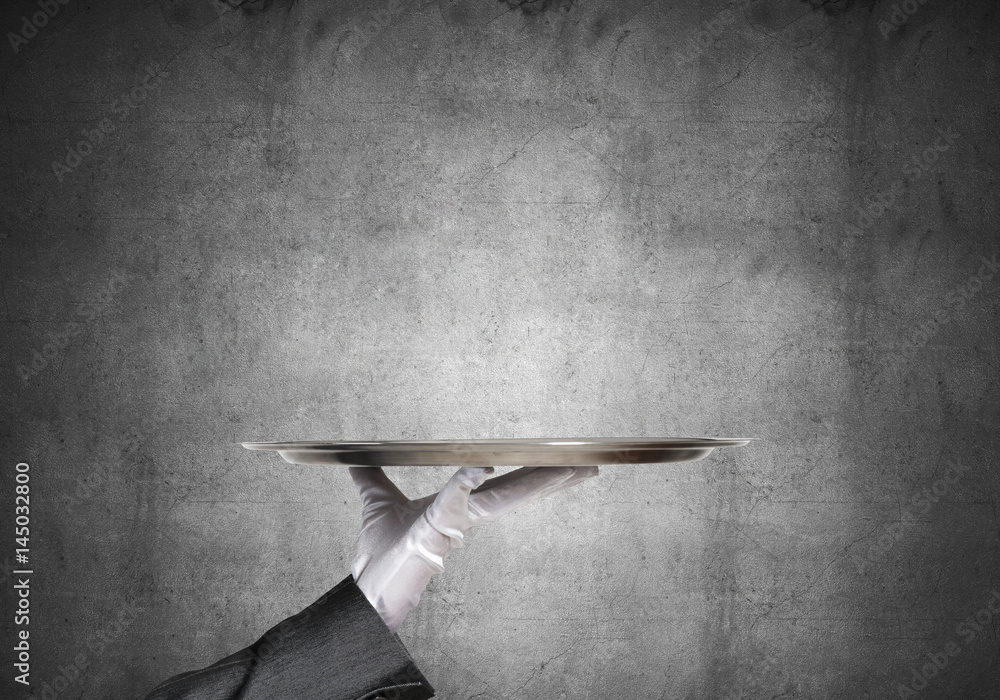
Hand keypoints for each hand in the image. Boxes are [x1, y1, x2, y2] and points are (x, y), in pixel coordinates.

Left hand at [349, 465, 598, 631]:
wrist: (367, 587)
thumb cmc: (379, 553)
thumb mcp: (377, 501)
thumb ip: (372, 477)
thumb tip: (357, 457)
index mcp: (458, 506)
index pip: (503, 484)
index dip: (530, 472)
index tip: (555, 461)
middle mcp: (465, 514)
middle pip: (517, 490)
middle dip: (552, 478)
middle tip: (586, 466)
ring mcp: (456, 521)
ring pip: (504, 496)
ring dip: (537, 482)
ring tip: (571, 469)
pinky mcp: (438, 526)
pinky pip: (455, 496)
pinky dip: (467, 479)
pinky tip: (482, 466)